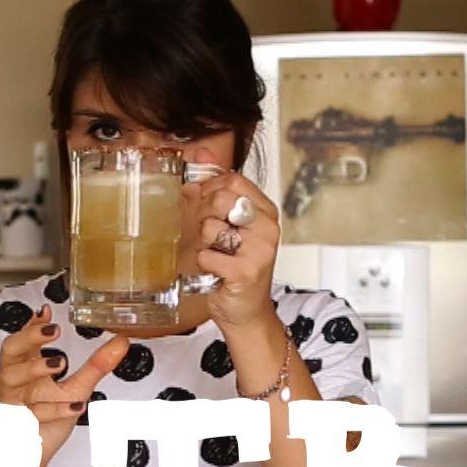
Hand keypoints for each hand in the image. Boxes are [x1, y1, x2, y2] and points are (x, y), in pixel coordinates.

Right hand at [0, 305, 129, 466]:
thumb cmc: (46, 421)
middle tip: (54, 332)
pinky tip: (75, 406)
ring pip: (18, 382)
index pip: (22, 340)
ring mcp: (11, 404)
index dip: (32, 325)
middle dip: (30, 339)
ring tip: (60, 363)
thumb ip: (95, 365)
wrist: (28, 460)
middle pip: (10, 352)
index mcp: (22, 369)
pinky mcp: (16, 427)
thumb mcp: (76, 388)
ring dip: (38, 371)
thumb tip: (122, 341)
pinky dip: (55, 410)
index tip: (47, 312)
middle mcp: (12, 383)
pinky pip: (32, 414)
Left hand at [182, 147, 280, 329]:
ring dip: (203, 244)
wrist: (246, 312)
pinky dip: (203, 265)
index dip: (209, 190)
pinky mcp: (246, 270)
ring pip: (210, 227)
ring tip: (216, 256)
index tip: (206, 208)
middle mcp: (268, 226)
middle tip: (209, 237)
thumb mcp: (226, 224)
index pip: (232, 178)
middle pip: (221, 198)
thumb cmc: (235, 269)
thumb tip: (198, 154)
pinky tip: (216, 272)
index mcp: (265, 210)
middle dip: (203, 217)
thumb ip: (213, 188)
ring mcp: (260, 249)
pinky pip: (206, 255)